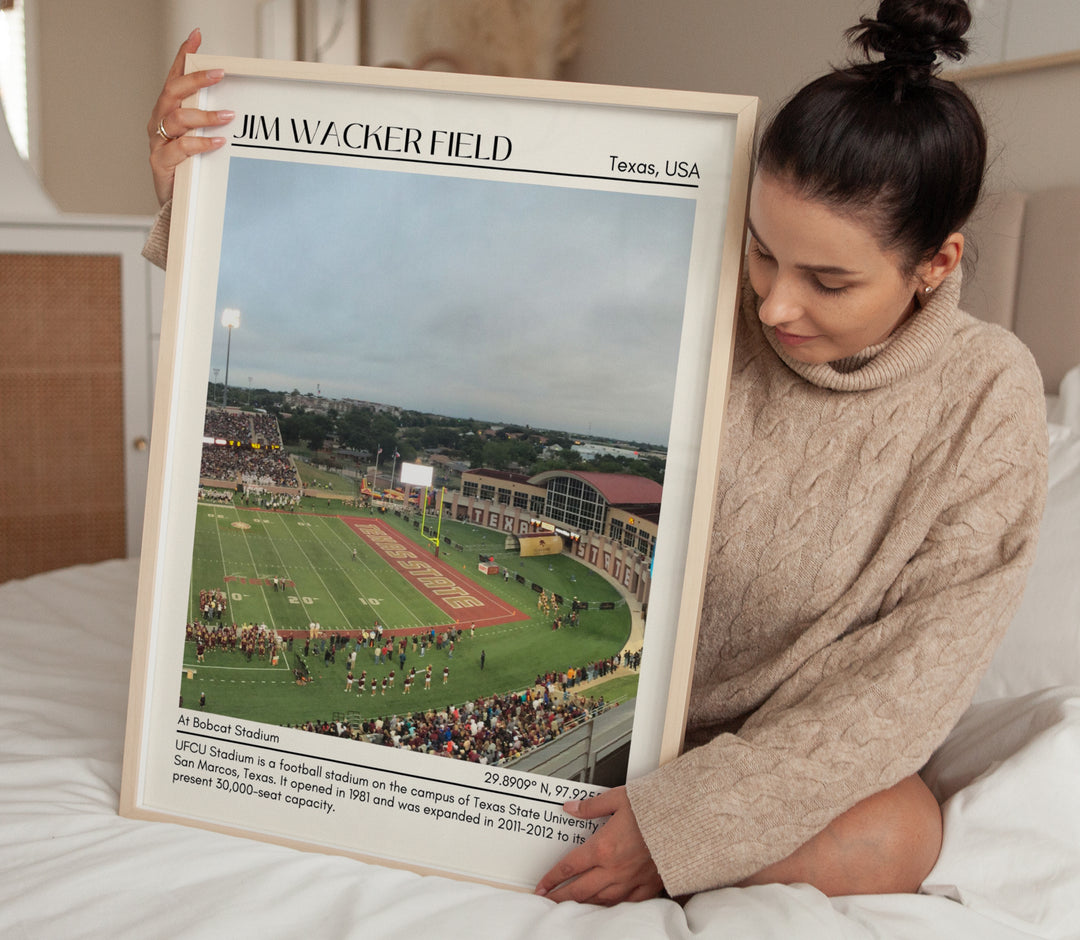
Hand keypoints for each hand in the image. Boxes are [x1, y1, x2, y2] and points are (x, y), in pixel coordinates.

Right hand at [147, 28, 233, 205]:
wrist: (175, 204)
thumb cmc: (189, 167)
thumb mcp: (199, 138)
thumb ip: (209, 120)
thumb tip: (236, 104)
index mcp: (168, 111)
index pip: (174, 77)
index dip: (184, 56)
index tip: (197, 36)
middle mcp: (159, 122)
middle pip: (173, 92)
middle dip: (195, 80)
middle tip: (219, 73)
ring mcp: (158, 141)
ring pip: (177, 119)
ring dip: (204, 115)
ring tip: (228, 116)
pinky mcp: (161, 163)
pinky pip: (181, 148)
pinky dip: (201, 143)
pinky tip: (218, 142)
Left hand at [534, 787, 662, 904]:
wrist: (686, 821)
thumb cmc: (656, 809)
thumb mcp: (618, 799)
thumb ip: (591, 806)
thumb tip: (571, 808)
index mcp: (603, 847)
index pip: (570, 867)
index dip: (552, 878)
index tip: (542, 885)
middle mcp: (614, 868)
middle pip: (579, 890)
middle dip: (560, 897)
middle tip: (548, 901)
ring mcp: (631, 880)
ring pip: (600, 900)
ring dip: (582, 904)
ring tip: (571, 905)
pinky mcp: (648, 886)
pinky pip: (625, 903)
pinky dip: (612, 906)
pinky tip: (605, 905)